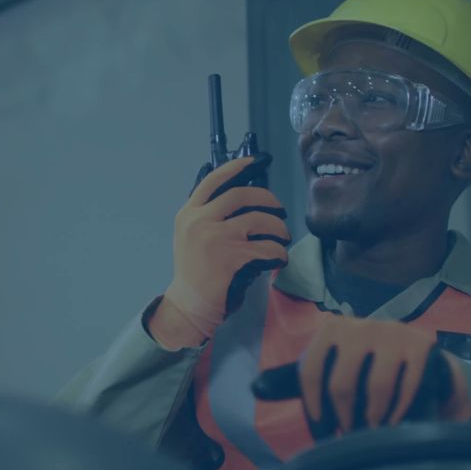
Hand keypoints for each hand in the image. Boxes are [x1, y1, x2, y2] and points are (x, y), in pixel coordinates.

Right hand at [148, 154, 289, 349]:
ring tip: (282, 238)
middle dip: (268, 200)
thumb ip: (210, 216)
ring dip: (278, 229)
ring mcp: (215, 238)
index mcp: (188, 213)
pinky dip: (279, 253)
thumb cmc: (195, 274)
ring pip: (260, 220)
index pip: (214, 180)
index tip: (257, 162)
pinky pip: (267, 248)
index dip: (238, 167)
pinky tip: (279, 259)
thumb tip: (246, 196)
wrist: (188, 307)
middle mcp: (199, 221)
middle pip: (242, 195)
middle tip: (280, 212)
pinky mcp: (231, 257)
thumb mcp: (192, 237)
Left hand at [298, 317, 470, 433]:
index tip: (322, 431)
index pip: (310, 371)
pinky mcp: (422, 345)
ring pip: (375, 388)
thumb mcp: (326, 368)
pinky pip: (406, 388)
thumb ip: (291, 379)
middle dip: (343, 418)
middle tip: (348, 434)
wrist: (417, 359)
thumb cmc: (360, 369)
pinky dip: (398, 412)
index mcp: (331, 328)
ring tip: (371, 431)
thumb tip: (256, 388)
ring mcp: (393, 332)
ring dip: (372, 419)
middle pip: (341, 384)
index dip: (313, 406)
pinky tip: (392, 423)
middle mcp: (360, 325)